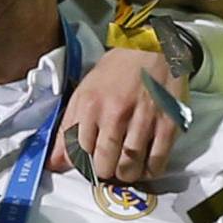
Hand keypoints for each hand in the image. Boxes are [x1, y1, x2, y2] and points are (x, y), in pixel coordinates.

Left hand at [53, 40, 185, 182]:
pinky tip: (145, 166)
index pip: (78, 153)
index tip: (87, 165)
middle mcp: (115, 113)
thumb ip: (67, 129)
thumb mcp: (84, 93)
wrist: (152, 47)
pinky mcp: (168, 123)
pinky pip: (157, 161)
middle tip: (108, 167)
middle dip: (103, 172)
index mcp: (90, 105)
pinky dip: (149, 171)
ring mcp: (143, 119)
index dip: (81, 165)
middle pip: (104, 164)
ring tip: (124, 168)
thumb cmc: (116, 71)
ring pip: (129, 167)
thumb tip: (54, 163)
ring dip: (125, 174)